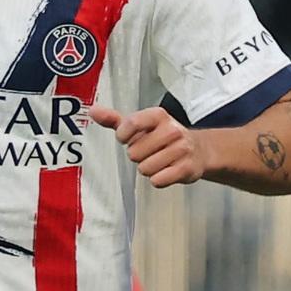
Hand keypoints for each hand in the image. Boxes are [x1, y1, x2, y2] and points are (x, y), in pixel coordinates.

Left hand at [89, 104, 203, 186]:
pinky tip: (167, 170)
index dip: (123, 136)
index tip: (127, 138)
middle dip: (138, 156)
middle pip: (135, 152)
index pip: (131, 124)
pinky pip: (158, 180)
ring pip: (145, 168)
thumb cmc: (162, 137)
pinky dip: (159, 179)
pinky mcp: (187, 168)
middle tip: (150, 152)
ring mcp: (181, 149)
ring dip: (148, 168)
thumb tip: (93, 111)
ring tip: (159, 160)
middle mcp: (172, 130)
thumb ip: (114, 119)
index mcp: (158, 116)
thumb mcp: (140, 125)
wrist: (198, 150)